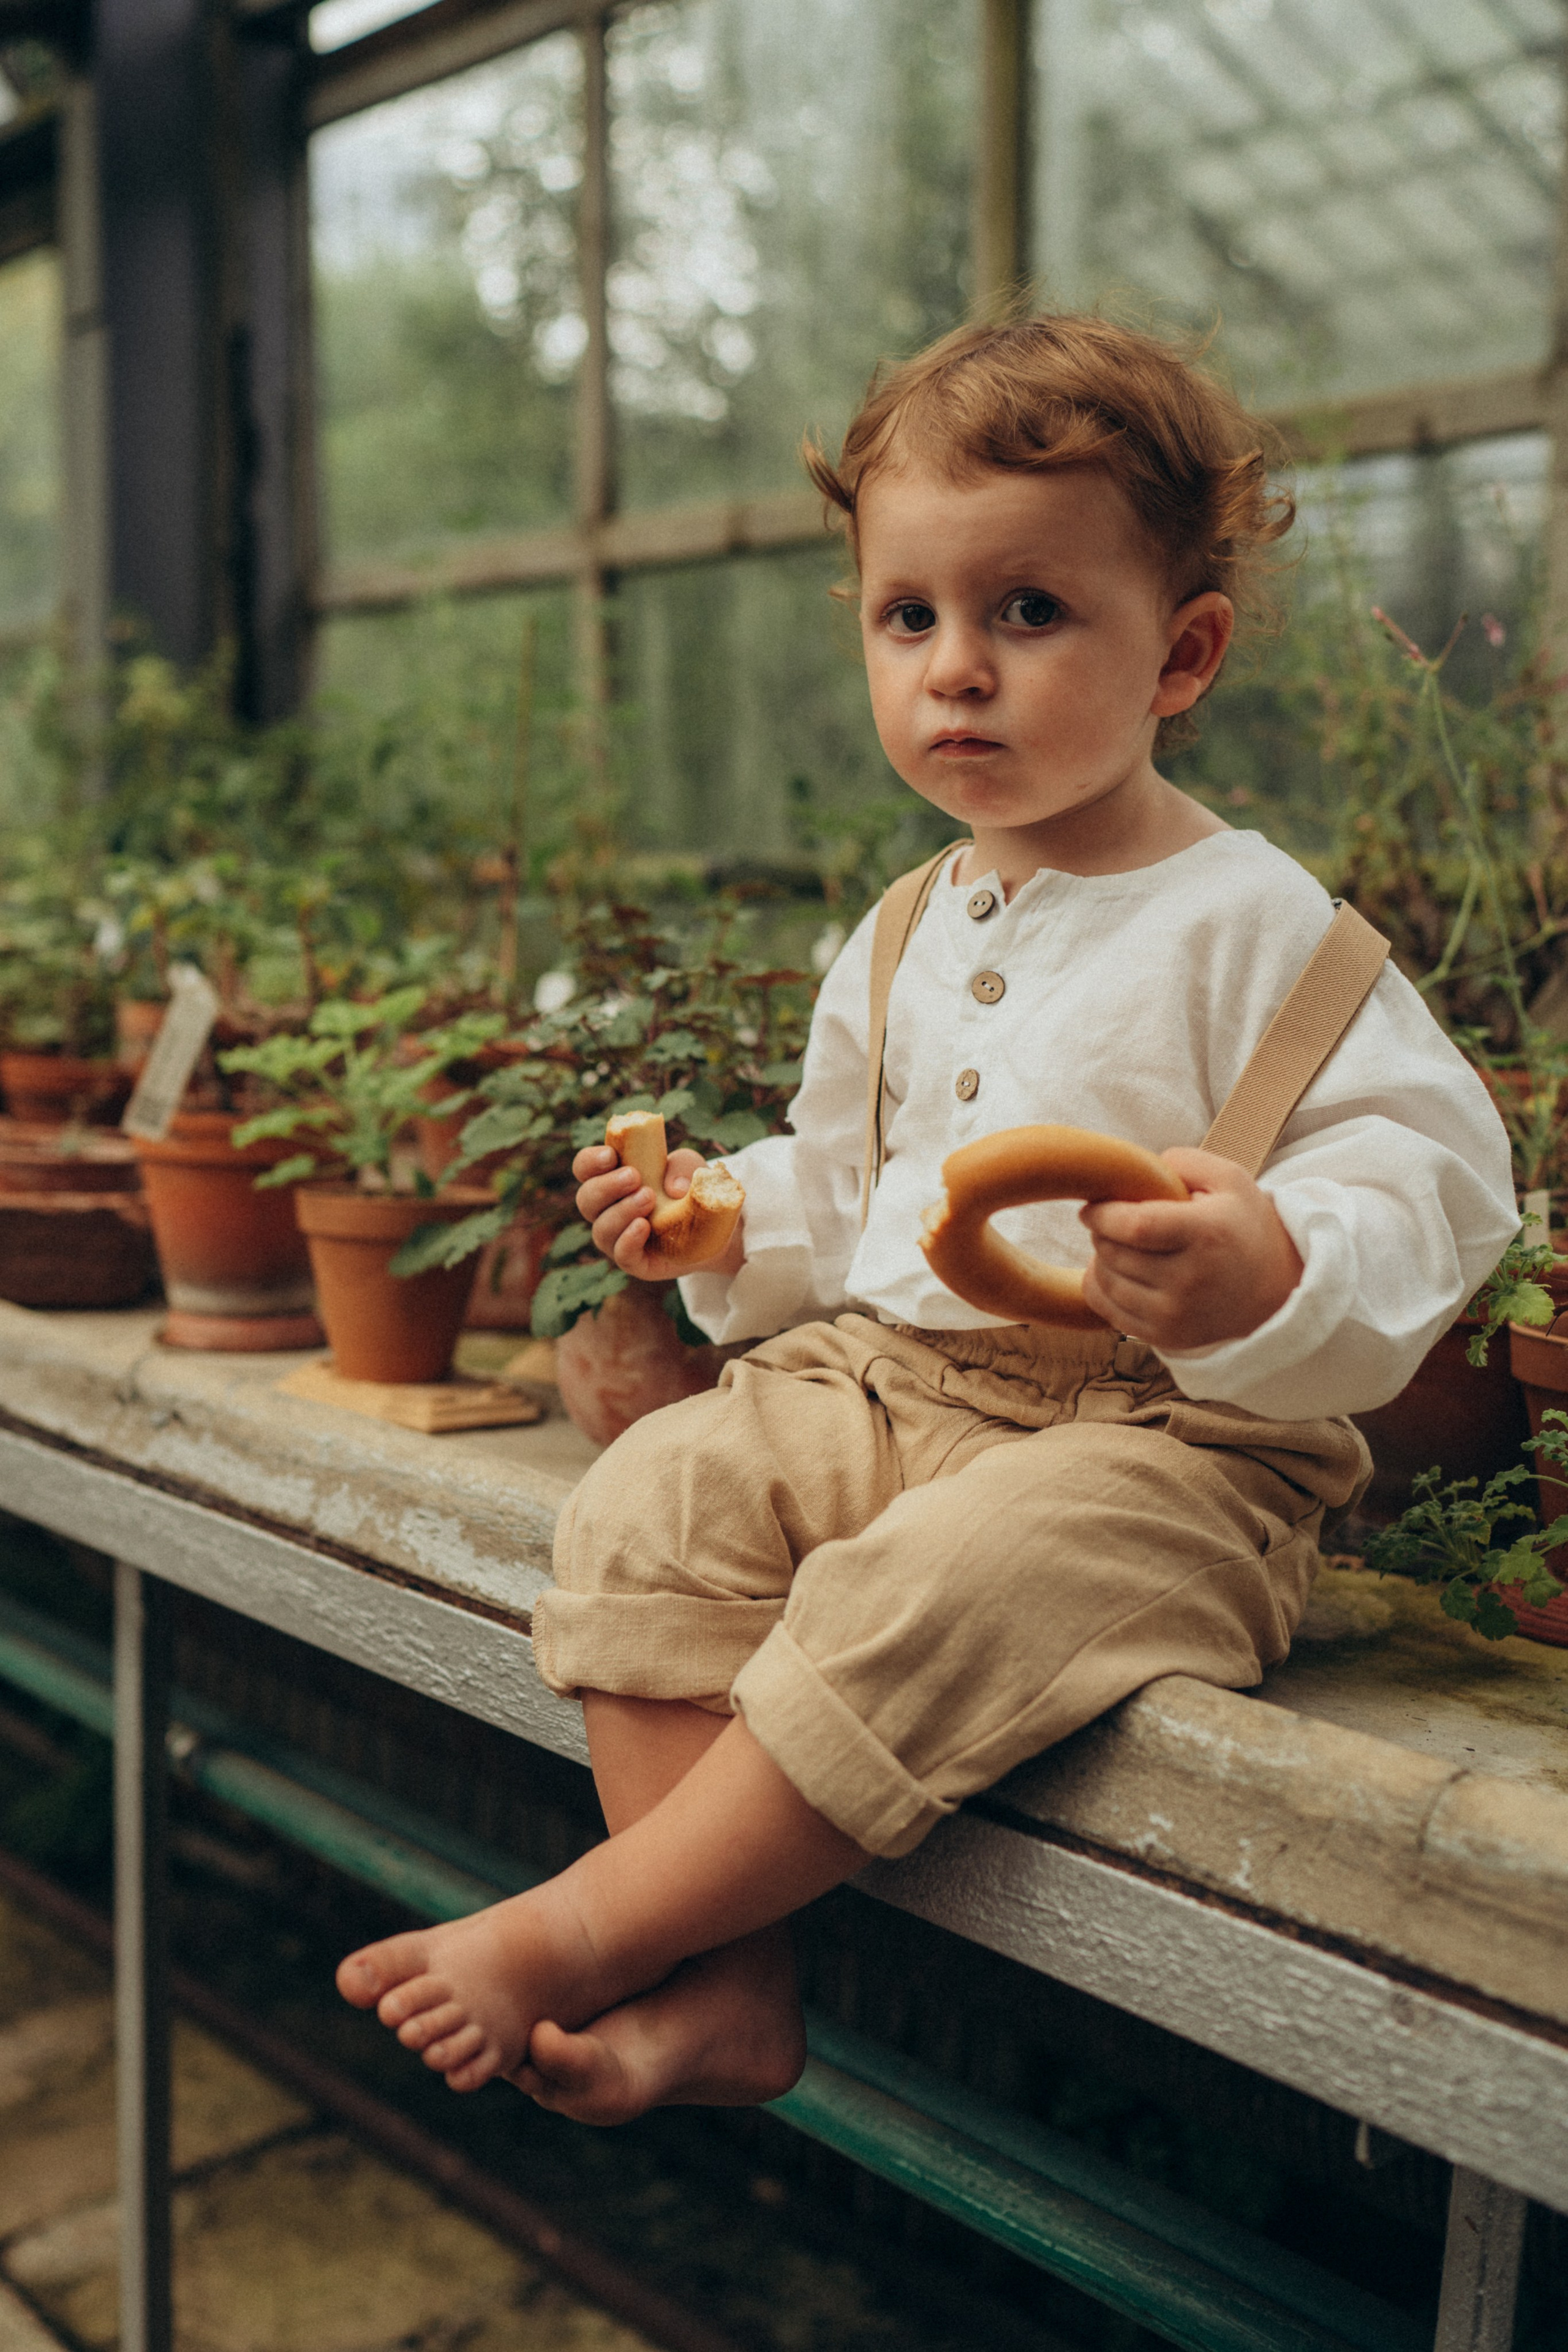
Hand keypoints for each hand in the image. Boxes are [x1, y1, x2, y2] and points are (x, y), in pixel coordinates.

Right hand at [572, 1143, 743, 1278]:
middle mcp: (607, 1210)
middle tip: (634, 1177)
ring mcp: (617, 1238)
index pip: (585, 1168)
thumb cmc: (691, 1190)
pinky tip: (643, 1227)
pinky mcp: (635, 1261)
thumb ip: (682, 1167)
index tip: (611, 1155)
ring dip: (621, 1212)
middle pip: (586, 1199)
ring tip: (648, 1198)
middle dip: (607, 1186)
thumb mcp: (691, 1169)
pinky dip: (628, 1240)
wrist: (713, 1229)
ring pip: (601, 1229)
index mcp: (611, 1179)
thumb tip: (673, 1187)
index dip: (591, 1162)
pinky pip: (621, 1254)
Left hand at [1078, 1147, 1303, 1349]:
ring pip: (1106, 1281)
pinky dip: (1101, 1287)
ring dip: (1101, 1258)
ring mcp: (1176, 1314)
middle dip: (1101, 1232)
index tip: (1093, 1207)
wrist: (1275, 1290)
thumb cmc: (1242, 1227)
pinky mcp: (1166, 1337)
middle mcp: (1190, 1280)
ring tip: (1119, 1245)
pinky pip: (1108, 1310)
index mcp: (1206, 1234)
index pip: (1135, 1226)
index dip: (1103, 1214)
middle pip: (1114, 1252)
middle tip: (1113, 1222)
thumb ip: (1182, 1163)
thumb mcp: (1228, 1179)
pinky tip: (1117, 1271)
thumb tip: (1134, 1172)